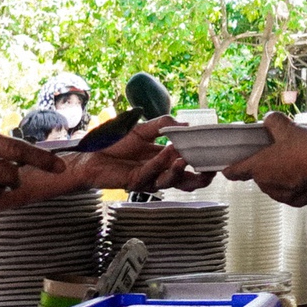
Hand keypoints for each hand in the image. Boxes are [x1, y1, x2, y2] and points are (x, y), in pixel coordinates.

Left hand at [75, 117, 213, 193]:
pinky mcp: (135, 182)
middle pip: (184, 181)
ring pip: (169, 181)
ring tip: (184, 158)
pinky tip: (166, 153)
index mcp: (164, 158)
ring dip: (178, 170)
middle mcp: (159, 171)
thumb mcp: (142, 128)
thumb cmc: (115, 142)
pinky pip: (151, 174)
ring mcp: (148, 178)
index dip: (202, 163)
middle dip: (199, 179)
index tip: (216, 157)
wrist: (91, 153)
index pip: (188, 164)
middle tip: (209, 172)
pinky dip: (159, 164)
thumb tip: (186, 124)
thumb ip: (163, 124)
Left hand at [223, 112, 306, 206]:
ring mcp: (283, 195)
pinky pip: (290, 192)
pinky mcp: (298, 202)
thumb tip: (269, 120)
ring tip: (298, 160)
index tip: (229, 166)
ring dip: (281, 175)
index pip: (235, 171)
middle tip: (281, 152)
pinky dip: (295, 183)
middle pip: (259, 175)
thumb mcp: (289, 127)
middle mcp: (267, 185)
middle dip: (267, 165)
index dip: (231, 167)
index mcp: (259, 167)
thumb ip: (273, 122)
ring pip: (275, 184)